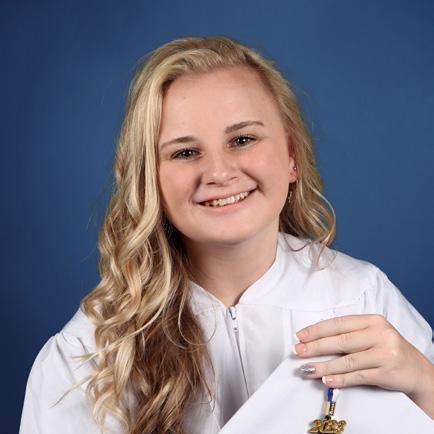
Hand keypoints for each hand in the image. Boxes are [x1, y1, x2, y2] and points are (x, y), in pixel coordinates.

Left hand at [293, 314, 433, 417]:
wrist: (419, 372)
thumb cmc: (389, 351)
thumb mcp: (372, 335)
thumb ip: (350, 334)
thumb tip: (316, 340)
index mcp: (373, 320)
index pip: (339, 323)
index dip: (317, 329)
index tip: (300, 335)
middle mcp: (380, 334)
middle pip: (341, 340)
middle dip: (316, 346)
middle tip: (298, 351)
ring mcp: (385, 353)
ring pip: (348, 360)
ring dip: (324, 366)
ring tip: (308, 369)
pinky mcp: (388, 372)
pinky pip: (359, 376)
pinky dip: (341, 379)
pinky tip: (327, 380)